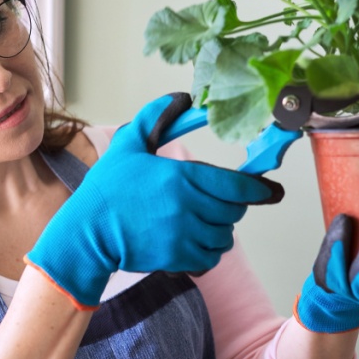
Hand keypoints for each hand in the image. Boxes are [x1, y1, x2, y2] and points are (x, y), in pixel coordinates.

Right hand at [25, 93, 282, 309]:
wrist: (86, 234)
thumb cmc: (106, 190)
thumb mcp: (128, 144)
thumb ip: (156, 118)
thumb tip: (180, 99)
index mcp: (180, 177)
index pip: (236, 187)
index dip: (259, 189)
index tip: (271, 190)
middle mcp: (187, 208)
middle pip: (234, 211)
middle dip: (232, 205)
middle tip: (219, 200)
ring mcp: (183, 236)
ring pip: (224, 236)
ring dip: (219, 228)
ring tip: (201, 220)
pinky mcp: (177, 259)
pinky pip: (210, 258)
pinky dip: (208, 251)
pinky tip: (192, 240)